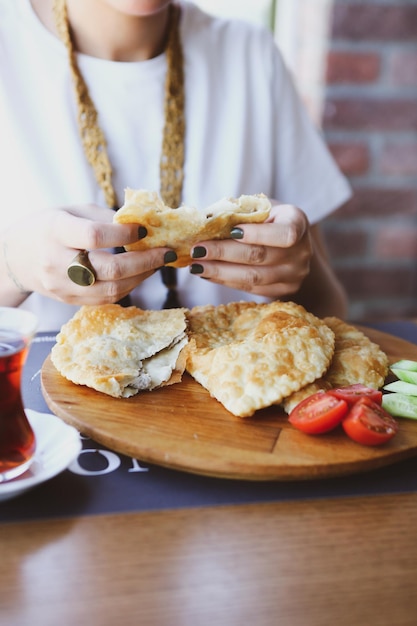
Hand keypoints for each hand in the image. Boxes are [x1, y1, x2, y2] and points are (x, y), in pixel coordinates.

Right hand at [2, 204, 175, 304]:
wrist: (17, 257)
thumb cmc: (49, 227)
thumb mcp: (71, 210)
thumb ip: (105, 217)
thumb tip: (144, 224)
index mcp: (56, 231)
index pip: (94, 236)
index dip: (124, 235)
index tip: (144, 229)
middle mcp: (57, 261)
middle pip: (109, 269)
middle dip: (144, 262)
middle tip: (165, 252)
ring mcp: (62, 286)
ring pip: (111, 290)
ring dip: (141, 277)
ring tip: (157, 263)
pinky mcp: (69, 301)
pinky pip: (106, 300)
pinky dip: (128, 287)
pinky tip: (140, 275)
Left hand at [189, 202, 312, 298]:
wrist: (289, 245)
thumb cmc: (268, 219)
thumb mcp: (259, 207)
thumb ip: (239, 212)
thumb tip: (203, 221)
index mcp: (298, 222)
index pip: (283, 234)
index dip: (257, 234)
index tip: (230, 231)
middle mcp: (301, 252)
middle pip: (260, 256)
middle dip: (223, 253)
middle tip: (197, 250)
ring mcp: (293, 275)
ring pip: (252, 277)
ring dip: (219, 272)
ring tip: (196, 266)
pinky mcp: (281, 291)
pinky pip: (249, 288)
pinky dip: (225, 281)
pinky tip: (207, 274)